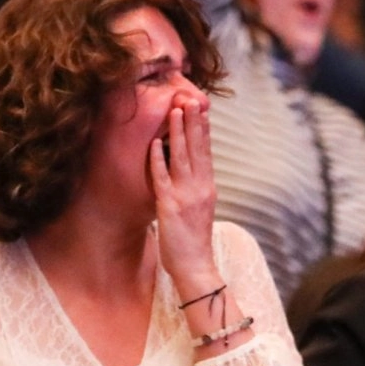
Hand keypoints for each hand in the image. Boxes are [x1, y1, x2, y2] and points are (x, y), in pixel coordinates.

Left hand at [150, 93, 219, 297]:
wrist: (196, 267)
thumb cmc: (193, 241)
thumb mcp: (200, 209)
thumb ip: (196, 189)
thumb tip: (190, 171)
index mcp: (207, 187)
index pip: (206, 152)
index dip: (204, 130)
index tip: (202, 110)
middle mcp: (200, 187)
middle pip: (197, 149)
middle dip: (194, 123)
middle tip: (192, 99)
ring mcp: (186, 195)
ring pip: (182, 157)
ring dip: (179, 132)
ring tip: (176, 110)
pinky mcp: (170, 206)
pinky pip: (163, 177)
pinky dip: (160, 158)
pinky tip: (157, 142)